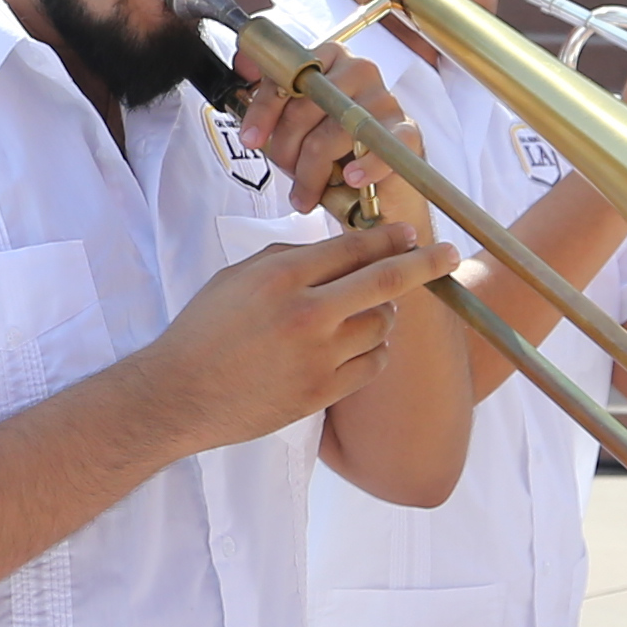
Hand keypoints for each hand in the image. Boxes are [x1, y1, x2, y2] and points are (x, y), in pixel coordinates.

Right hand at [134, 223, 448, 453]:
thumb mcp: (238, 277)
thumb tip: (338, 249)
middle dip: (425, 263)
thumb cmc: (204, 330)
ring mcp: (318, 356)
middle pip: (386, 280)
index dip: (388, 237)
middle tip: (447, 254)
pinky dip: (374, 352)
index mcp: (282, 276)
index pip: (353, 247)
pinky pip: (374, 364)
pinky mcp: (322, 392)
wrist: (179, 393)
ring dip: (385, 314)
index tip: (409, 233)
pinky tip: (356, 348)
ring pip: (383, 325)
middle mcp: (306, 313)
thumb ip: (290, 259)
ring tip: (366, 314)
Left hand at [240, 60, 439, 246]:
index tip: (251, 139)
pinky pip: (377, 149)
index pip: (288, 74)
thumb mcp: (295, 128)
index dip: (264, 109)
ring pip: (330, 134)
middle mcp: (359, 71)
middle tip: (286, 173)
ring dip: (311, 173)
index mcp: (330, 60)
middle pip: (306, 107)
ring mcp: (385, 101)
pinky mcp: (408, 132)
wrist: (377, 195)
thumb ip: (273, 100)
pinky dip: (361, 168)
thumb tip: (243, 66)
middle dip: (286, 148)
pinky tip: (349, 179)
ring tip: (306, 194)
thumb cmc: (334, 156)